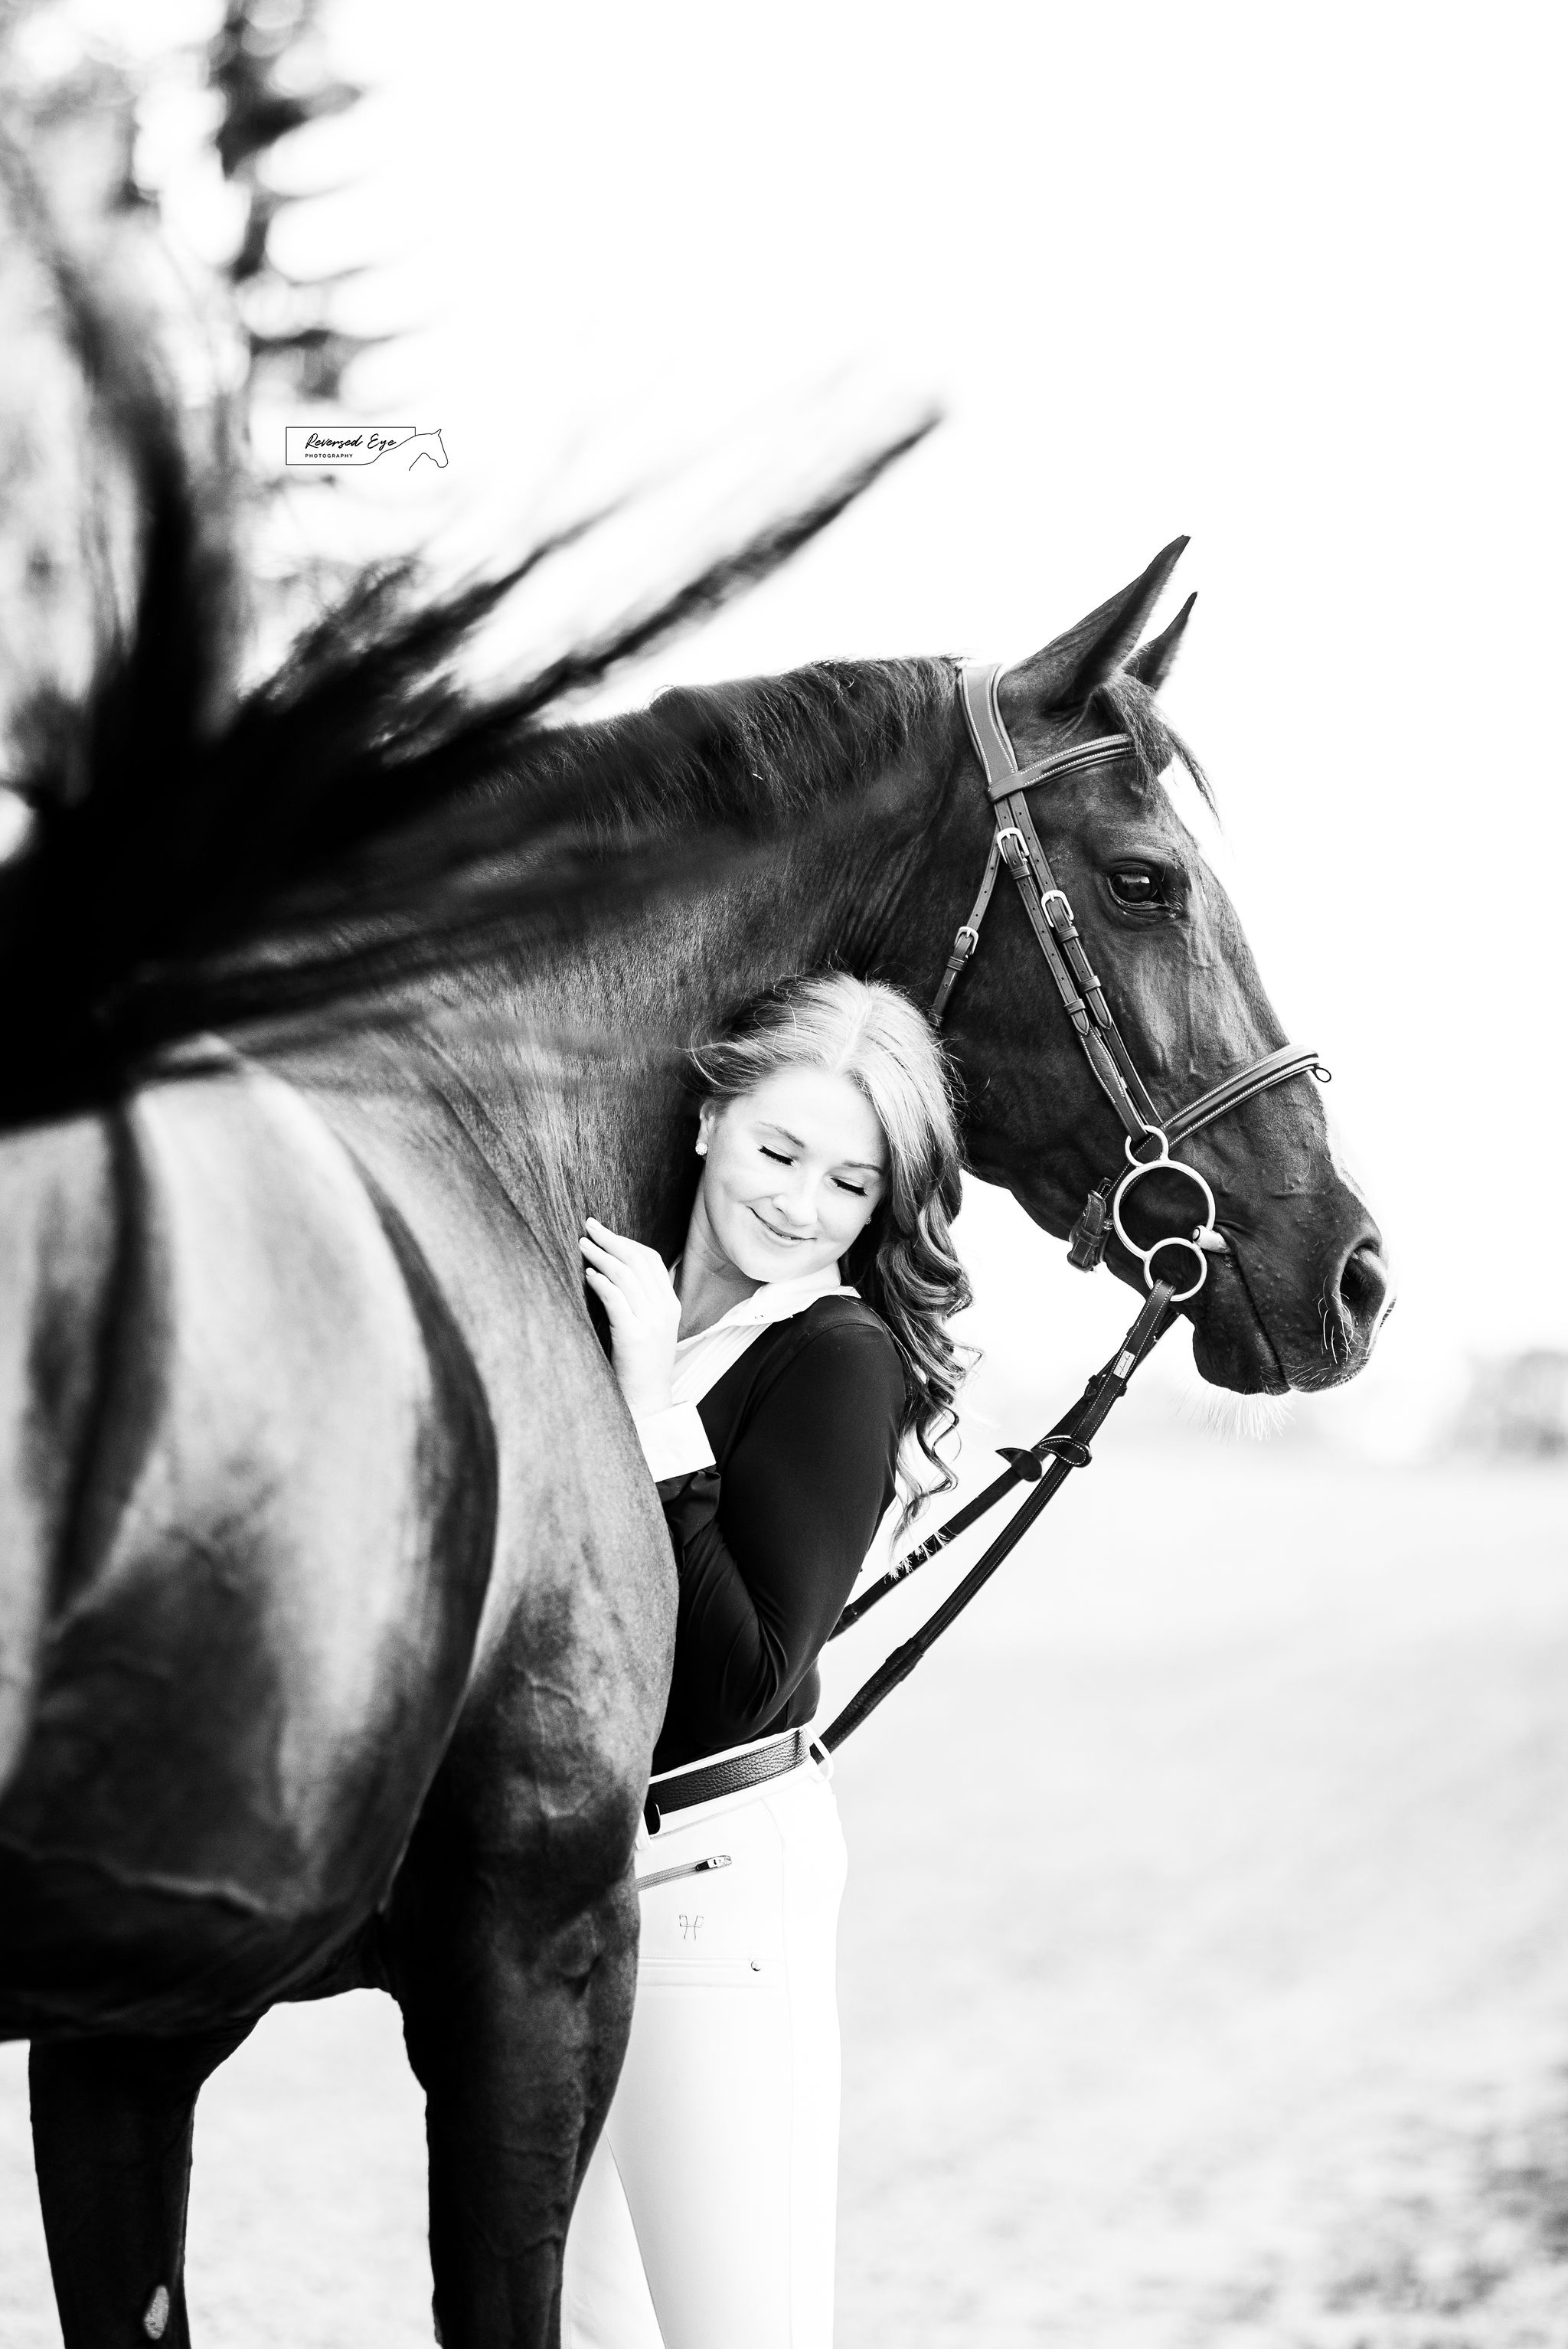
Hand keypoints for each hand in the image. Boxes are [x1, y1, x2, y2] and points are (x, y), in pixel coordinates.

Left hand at [579, 1217, 682, 1415]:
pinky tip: (589, 1276)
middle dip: (611, 1239)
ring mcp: (651, 1322)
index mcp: (670, 1304)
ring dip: (601, 1256)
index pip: (651, 1259)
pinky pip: (616, 1298)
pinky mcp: (634, 1336)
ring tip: (583, 1246)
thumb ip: (639, 1302)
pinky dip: (601, 1282)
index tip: (604, 1232)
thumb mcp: (648, 1328)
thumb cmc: (640, 1367)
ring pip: (626, 1274)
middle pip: (638, 1260)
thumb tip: (612, 1273)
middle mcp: (664, 1309)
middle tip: (588, 1227)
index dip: (626, 1241)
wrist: (647, 1404)